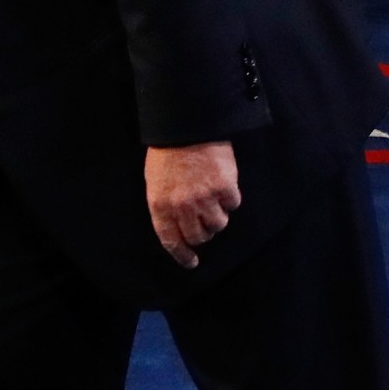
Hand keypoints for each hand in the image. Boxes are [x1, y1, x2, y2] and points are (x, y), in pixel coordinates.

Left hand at [145, 141, 239, 268]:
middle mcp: (182, 206)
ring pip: (218, 224)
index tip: (191, 263)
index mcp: (160, 205)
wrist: (187, 126)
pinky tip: (222, 183)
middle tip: (204, 221)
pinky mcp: (225, 188)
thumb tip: (177, 228)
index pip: (171, 241)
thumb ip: (165, 206)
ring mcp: (205, 198)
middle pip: (199, 236)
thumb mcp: (155, 182)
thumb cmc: (168, 154)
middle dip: (202, 233)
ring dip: (217, 215)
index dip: (182, 255)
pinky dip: (230, 198)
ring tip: (212, 197)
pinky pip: (233, 205)